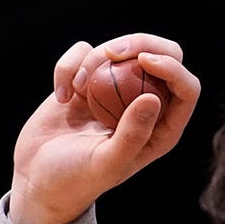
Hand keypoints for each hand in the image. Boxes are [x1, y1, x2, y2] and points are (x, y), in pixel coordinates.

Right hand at [9, 33, 199, 223]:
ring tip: (76, 90)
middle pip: (164, 53)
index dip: (172, 68)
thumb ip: (132, 135)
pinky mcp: (88, 79)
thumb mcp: (106, 164)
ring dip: (95, 59)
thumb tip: (153, 99)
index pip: (187, 88)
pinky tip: (61, 96)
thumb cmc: (76, 179)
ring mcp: (116, 88)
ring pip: (122, 48)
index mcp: (162, 128)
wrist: (38, 178)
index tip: (143, 61)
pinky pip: (85, 53)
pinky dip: (69, 66)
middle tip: (113, 53)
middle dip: (141, 43)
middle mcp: (145, 103)